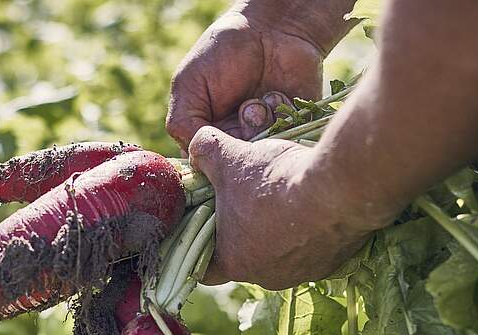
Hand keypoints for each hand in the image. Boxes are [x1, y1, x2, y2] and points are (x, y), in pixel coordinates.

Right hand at [166, 2, 355, 149]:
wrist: (272, 28)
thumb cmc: (224, 51)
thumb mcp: (190, 84)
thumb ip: (182, 123)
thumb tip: (192, 158)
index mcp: (209, 133)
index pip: (204, 163)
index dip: (210, 154)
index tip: (216, 136)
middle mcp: (237, 140)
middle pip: (234, 163)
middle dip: (238, 137)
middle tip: (243, 107)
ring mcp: (266, 135)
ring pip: (261, 154)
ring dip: (260, 124)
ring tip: (261, 98)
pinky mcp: (295, 128)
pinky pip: (289, 140)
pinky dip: (281, 116)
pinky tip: (278, 94)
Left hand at [189, 127, 376, 289]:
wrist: (338, 190)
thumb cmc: (275, 180)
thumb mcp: (231, 157)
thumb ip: (205, 152)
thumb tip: (196, 147)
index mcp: (233, 262)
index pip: (204, 267)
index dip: (201, 245)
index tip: (204, 224)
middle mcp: (265, 277)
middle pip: (244, 257)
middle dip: (242, 231)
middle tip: (246, 201)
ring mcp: (300, 273)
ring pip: (280, 253)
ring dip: (278, 230)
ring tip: (282, 197)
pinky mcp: (330, 264)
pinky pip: (312, 249)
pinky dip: (309, 230)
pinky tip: (311, 204)